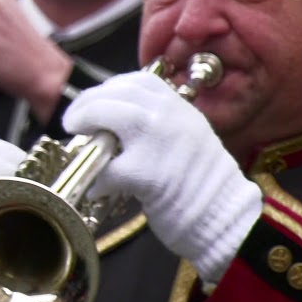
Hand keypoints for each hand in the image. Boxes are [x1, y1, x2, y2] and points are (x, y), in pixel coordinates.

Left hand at [63, 72, 262, 284]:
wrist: (227, 219)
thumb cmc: (204, 185)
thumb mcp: (188, 138)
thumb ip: (159, 124)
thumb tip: (117, 122)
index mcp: (181, 107)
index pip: (139, 81)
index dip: (109, 88)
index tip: (95, 99)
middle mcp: (171, 116)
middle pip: (118, 93)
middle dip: (88, 103)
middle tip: (73, 119)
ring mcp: (158, 141)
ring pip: (109, 115)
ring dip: (86, 122)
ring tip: (77, 138)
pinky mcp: (146, 173)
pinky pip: (109, 168)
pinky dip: (97, 178)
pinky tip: (97, 187)